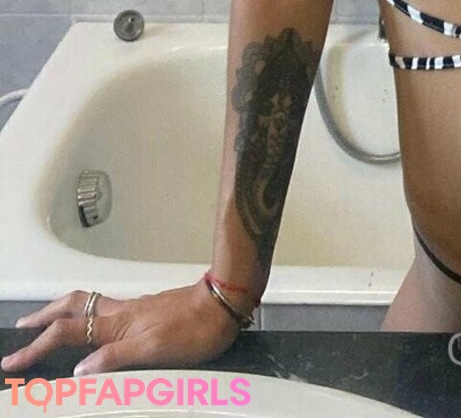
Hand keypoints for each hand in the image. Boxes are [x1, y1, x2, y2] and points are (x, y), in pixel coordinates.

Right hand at [0, 282, 241, 376]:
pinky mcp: (148, 312)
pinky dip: (88, 317)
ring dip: (64, 314)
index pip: (67, 332)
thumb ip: (115, 358)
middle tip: (23, 327)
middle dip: (45, 316)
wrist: (225, 302)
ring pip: (90, 306)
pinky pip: (107, 311)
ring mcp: (135, 310)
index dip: (36, 346)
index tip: (11, 359)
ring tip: (49, 325)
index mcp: (117, 323)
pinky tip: (94, 330)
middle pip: (74, 306)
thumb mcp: (155, 350)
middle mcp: (122, 313)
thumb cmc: (194, 329)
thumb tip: (77, 370)